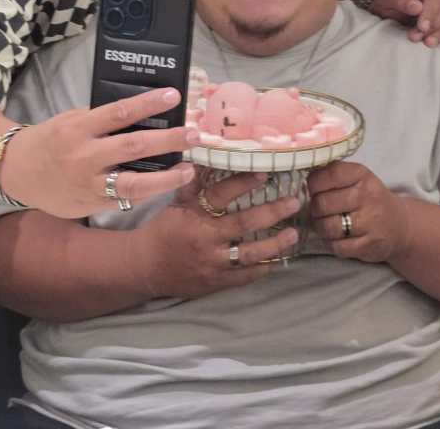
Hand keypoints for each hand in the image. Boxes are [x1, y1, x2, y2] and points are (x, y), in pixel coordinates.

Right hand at [2, 87, 203, 218]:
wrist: (15, 171)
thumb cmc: (50, 139)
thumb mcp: (70, 120)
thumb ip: (100, 120)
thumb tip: (141, 112)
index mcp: (78, 128)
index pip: (119, 112)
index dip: (148, 104)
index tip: (174, 96)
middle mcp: (84, 157)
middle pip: (133, 147)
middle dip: (168, 141)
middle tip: (195, 134)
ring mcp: (88, 184)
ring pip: (134, 184)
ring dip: (166, 178)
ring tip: (189, 169)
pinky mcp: (90, 205)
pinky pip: (124, 200)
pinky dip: (148, 192)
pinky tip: (166, 184)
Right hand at [129, 172, 300, 299]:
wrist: (144, 267)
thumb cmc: (162, 229)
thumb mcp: (175, 202)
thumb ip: (194, 184)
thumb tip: (208, 158)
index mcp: (193, 215)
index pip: (221, 195)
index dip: (243, 183)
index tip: (264, 174)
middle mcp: (205, 238)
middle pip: (243, 224)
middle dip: (271, 212)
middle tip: (294, 202)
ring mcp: (211, 263)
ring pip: (249, 254)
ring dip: (274, 244)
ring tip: (294, 234)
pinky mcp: (215, 282)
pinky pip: (244, 276)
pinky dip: (262, 269)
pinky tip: (279, 261)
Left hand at [308, 161, 408, 263]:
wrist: (400, 225)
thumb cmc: (370, 198)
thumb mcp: (356, 177)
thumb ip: (332, 173)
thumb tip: (303, 173)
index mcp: (361, 174)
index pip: (328, 174)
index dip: (313, 183)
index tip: (314, 188)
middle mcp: (367, 196)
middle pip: (322, 203)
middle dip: (314, 208)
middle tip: (318, 209)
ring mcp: (370, 222)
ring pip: (327, 227)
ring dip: (321, 227)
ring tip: (325, 223)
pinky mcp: (369, 245)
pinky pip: (337, 247)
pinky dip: (332, 243)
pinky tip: (337, 237)